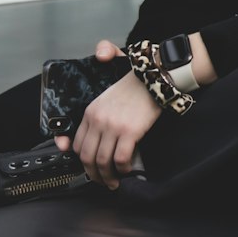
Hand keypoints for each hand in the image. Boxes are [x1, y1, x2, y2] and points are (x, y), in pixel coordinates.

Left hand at [53, 39, 156, 188]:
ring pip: (102, 161)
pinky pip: (121, 159)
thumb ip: (104, 53)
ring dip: (107, 177)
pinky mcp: (130, 132)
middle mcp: (98, 119)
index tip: (87, 169)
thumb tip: (99, 54)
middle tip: (102, 181)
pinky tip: (127, 171)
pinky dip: (123, 170)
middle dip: (93, 174)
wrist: (160, 76)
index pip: (77, 143)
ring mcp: (113, 126)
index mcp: (91, 109)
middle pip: (87, 156)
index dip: (80, 160)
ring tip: (114, 182)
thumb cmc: (140, 76)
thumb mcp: (116, 62)